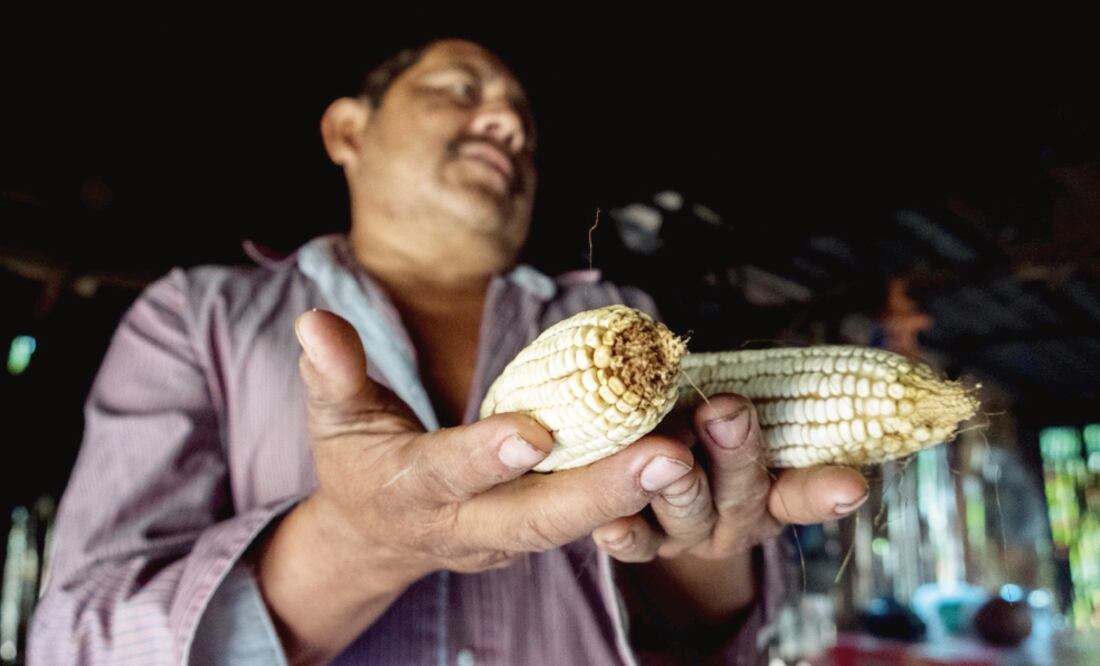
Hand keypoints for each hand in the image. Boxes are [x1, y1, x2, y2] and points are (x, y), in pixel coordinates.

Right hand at [293, 309, 706, 585]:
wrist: (378, 536)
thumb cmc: (358, 464)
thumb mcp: (334, 418)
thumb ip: (332, 372)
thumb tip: (315, 321)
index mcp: (411, 491)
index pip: (447, 473)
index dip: (486, 455)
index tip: (534, 433)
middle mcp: (466, 525)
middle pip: (537, 516)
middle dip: (602, 490)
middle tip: (666, 456)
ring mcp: (508, 537)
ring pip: (576, 522)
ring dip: (635, 494)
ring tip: (690, 455)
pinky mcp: (537, 534)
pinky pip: (590, 515)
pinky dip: (635, 491)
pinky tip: (685, 453)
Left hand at [590, 394, 867, 629]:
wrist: (645, 447)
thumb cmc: (695, 407)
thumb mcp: (727, 399)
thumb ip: (737, 394)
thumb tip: (727, 369)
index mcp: (771, 486)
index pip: (802, 491)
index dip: (823, 491)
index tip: (849, 486)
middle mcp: (734, 517)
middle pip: (741, 496)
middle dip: (735, 453)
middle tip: (725, 411)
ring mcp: (686, 532)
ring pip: (687, 514)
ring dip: (677, 482)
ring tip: (668, 455)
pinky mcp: (639, 539)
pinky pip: (633, 542)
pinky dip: (625, 535)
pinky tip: (611, 528)